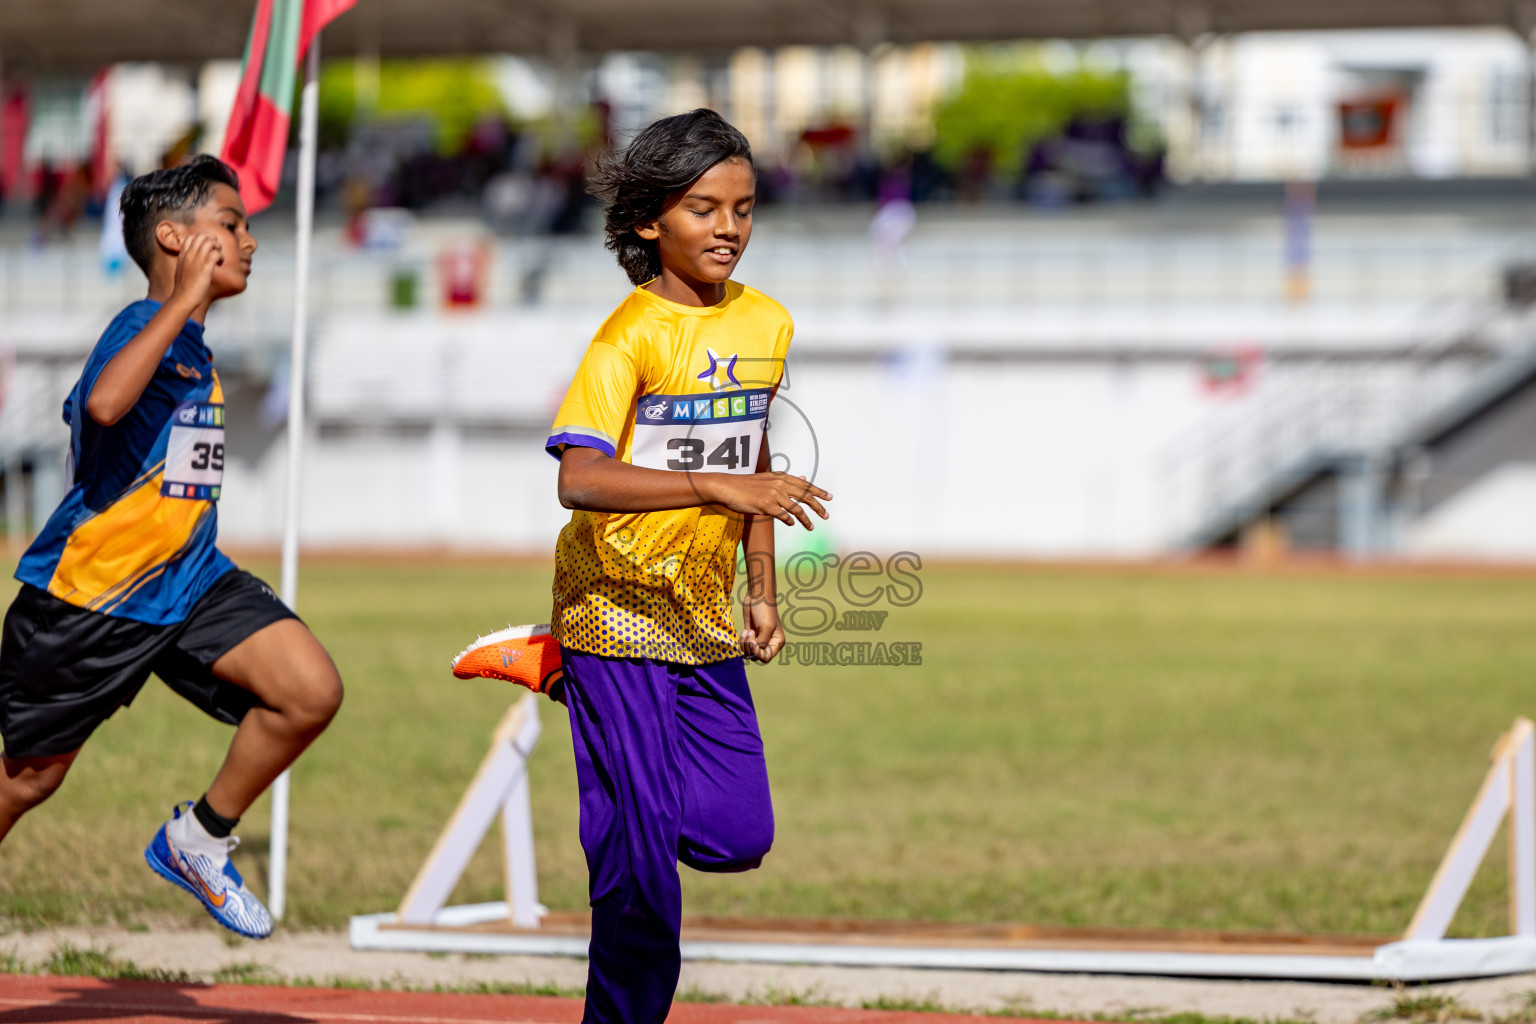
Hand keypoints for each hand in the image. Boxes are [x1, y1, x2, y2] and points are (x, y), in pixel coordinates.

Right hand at [170, 233, 224, 308]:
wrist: (183, 297)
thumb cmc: (184, 288)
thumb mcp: (181, 270)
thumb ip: (186, 261)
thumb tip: (192, 260)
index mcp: (183, 254)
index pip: (191, 237)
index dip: (202, 239)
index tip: (207, 249)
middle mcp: (189, 254)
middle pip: (202, 236)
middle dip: (213, 241)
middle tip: (216, 251)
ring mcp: (197, 259)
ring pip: (211, 242)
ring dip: (218, 248)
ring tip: (218, 258)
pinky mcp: (206, 266)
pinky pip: (216, 253)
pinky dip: (221, 257)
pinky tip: (219, 264)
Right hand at [706, 472, 831, 528]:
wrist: (727, 487)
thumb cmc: (746, 484)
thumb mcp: (768, 478)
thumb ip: (787, 480)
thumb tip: (804, 478)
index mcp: (781, 477)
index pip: (805, 485)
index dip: (819, 491)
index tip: (830, 498)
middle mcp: (780, 484)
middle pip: (806, 496)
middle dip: (818, 507)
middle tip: (826, 515)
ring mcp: (773, 494)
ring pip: (797, 508)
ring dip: (806, 520)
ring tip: (811, 527)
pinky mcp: (766, 505)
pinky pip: (784, 516)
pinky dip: (790, 521)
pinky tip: (791, 523)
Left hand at [741, 596, 784, 662]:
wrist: (757, 597)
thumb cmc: (764, 611)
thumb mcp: (766, 628)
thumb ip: (762, 643)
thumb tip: (754, 652)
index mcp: (777, 643)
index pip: (766, 658)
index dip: (757, 653)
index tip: (753, 642)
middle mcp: (768, 643)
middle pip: (756, 656)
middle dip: (749, 647)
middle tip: (750, 634)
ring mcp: (758, 639)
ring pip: (748, 652)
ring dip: (744, 643)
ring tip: (747, 631)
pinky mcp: (750, 635)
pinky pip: (743, 646)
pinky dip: (742, 640)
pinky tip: (745, 630)